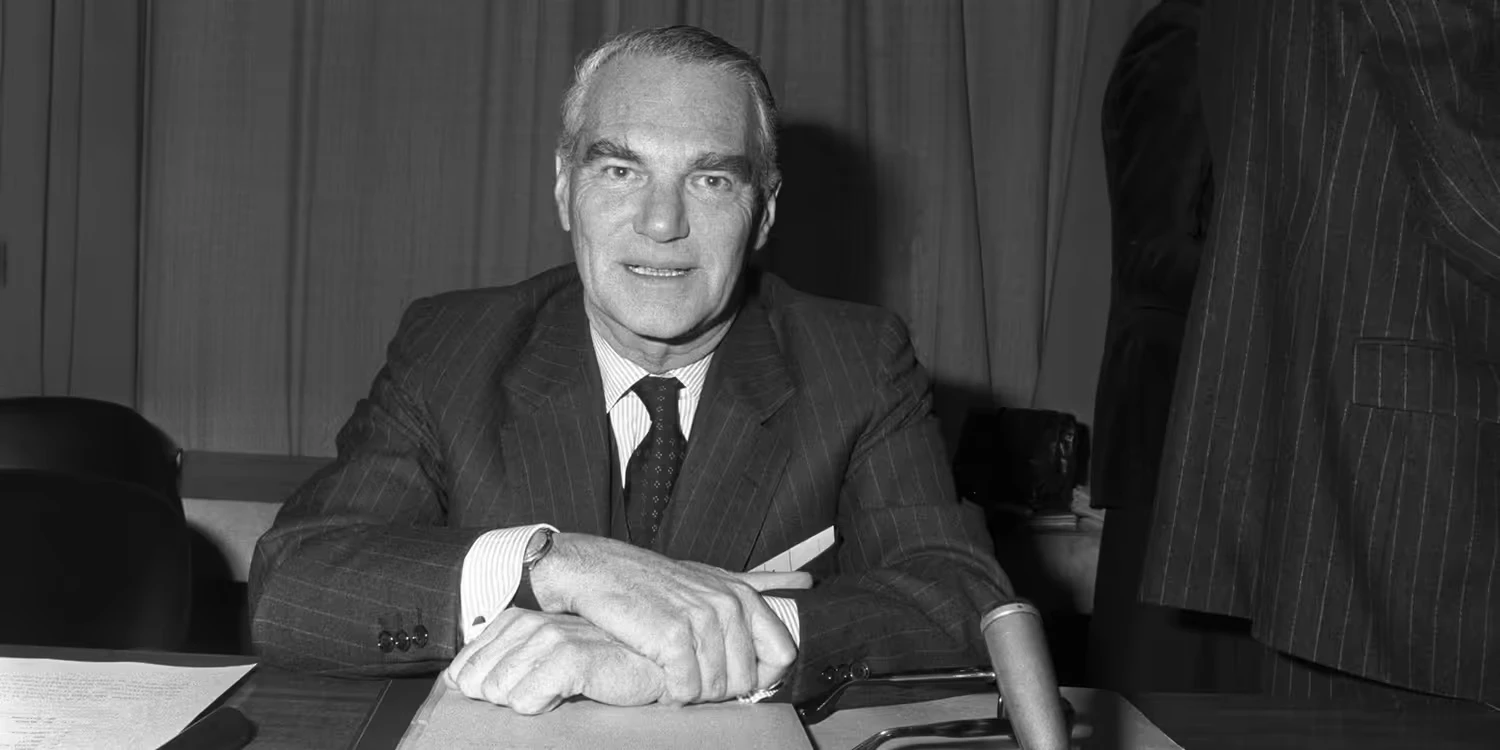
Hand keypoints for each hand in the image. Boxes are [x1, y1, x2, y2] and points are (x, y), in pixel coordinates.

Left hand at [444, 609, 666, 713]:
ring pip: (500, 691)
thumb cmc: (603, 664)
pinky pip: (526, 699)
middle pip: (480, 681)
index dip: (480, 685)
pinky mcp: (571, 658)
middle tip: (542, 693)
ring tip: (558, 693)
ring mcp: (551, 638)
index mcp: (521, 620)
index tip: (511, 692)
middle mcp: (532, 624)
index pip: (468, 659)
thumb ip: (508, 662)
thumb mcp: (548, 659)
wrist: (654, 665)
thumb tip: (461, 681)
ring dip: (526, 702)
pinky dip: (540, 706)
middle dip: (503, 698)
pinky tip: (562, 698)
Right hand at [531, 534, 810, 704]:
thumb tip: (807, 582)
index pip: (782, 656)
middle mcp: (727, 606)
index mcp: (743, 596)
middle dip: (718, 689)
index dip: (759, 676)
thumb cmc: (653, 581)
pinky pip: (685, 691)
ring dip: (689, 691)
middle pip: (745, 682)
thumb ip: (760, 582)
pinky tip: (655, 673)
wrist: (596, 571)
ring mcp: (701, 620)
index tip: (730, 675)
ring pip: (714, 691)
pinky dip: (669, 692)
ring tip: (669, 669)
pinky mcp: (671, 637)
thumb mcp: (713, 576)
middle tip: (687, 671)